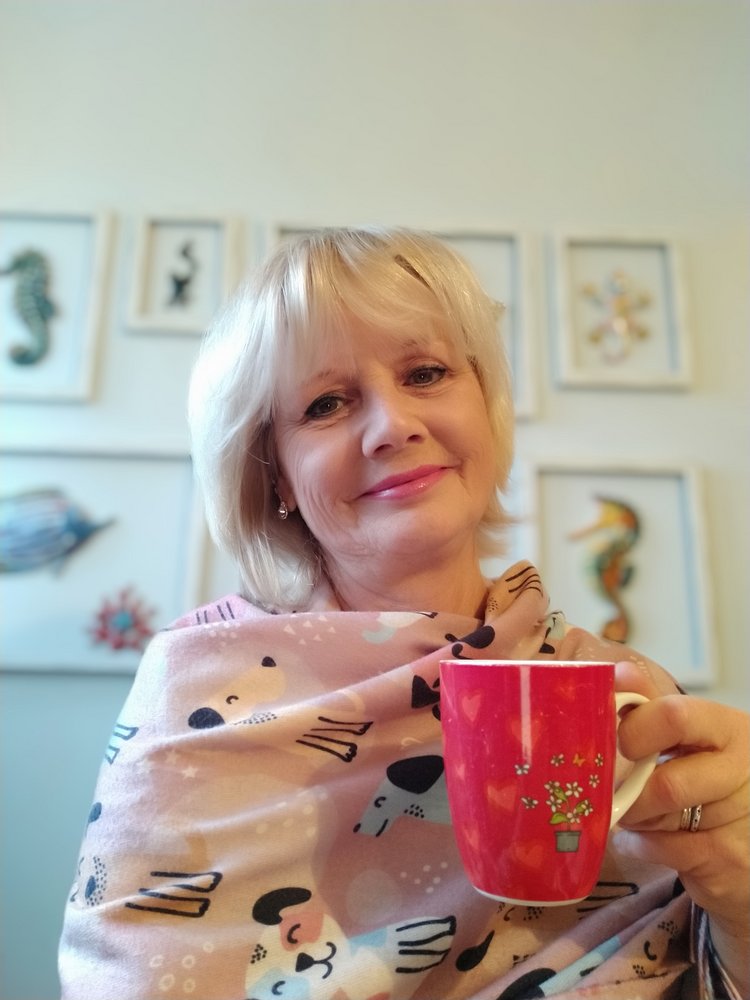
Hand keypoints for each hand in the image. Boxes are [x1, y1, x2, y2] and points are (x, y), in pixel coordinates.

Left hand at [613, 659, 749, 988]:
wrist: (745, 840)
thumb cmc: (704, 778)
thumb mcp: (686, 739)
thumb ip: (650, 710)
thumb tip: (613, 674)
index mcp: (727, 727)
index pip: (674, 715)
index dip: (633, 729)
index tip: (615, 740)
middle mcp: (742, 769)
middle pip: (666, 783)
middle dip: (628, 790)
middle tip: (611, 785)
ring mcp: (740, 818)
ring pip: (661, 821)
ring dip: (632, 817)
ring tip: (629, 808)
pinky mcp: (730, 860)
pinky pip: (665, 852)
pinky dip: (644, 845)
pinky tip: (648, 838)